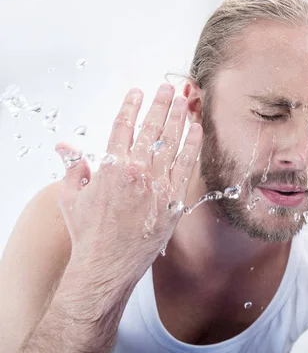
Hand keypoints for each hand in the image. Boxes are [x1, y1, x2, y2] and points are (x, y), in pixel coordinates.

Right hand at [54, 83, 201, 285]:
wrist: (107, 264)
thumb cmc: (88, 233)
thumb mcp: (71, 198)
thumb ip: (73, 168)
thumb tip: (65, 147)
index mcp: (111, 166)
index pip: (123, 127)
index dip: (131, 106)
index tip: (137, 92)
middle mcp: (137, 171)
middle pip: (151, 129)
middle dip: (160, 105)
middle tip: (167, 88)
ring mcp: (158, 185)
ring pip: (171, 143)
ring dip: (178, 118)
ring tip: (184, 99)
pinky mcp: (174, 199)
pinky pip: (186, 166)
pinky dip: (192, 145)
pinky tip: (197, 129)